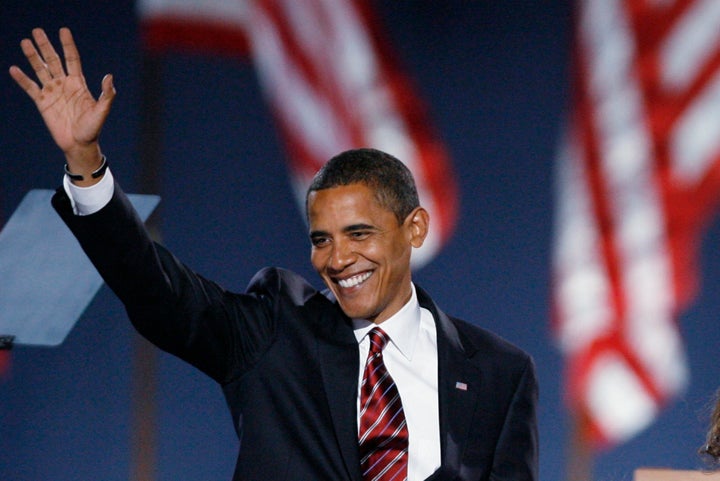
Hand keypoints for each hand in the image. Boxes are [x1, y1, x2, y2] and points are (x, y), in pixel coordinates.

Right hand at [9, 27, 115, 184]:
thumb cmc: (92, 128)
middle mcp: (64, 84)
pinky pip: (30, 88)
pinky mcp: (42, 102)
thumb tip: (109, 76)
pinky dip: (22, 79)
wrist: (79, 144)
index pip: (72, 59)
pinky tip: (14, 69)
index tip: (63, 30)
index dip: (68, 45)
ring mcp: (52, 92)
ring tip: (25, 42)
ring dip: (33, 56)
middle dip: (46, 46)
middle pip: (54, 60)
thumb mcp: (102, 111)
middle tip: (37, 30)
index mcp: (78, 83)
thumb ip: (106, 94)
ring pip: (41, 70)